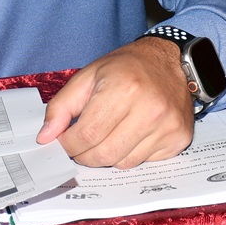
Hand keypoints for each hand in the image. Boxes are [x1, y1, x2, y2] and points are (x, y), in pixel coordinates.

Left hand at [37, 37, 194, 168]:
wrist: (171, 61)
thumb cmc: (128, 67)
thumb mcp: (89, 76)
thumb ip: (62, 106)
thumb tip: (46, 137)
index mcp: (124, 88)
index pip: (87, 135)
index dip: (68, 144)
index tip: (64, 142)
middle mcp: (149, 109)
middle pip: (104, 154)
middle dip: (84, 155)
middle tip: (82, 144)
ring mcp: (167, 126)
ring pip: (123, 163)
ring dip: (108, 155)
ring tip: (109, 134)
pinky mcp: (179, 138)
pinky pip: (143, 162)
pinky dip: (130, 154)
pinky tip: (132, 134)